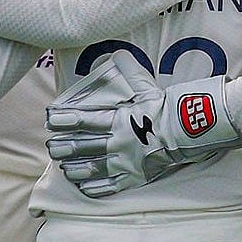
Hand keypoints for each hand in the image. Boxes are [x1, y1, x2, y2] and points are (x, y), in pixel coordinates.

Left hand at [45, 50, 241, 196]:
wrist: (190, 130)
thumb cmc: (166, 107)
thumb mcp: (146, 86)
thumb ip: (129, 72)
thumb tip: (118, 54)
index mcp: (117, 119)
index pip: (83, 120)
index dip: (64, 120)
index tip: (50, 120)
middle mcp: (117, 142)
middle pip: (82, 147)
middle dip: (64, 147)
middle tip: (52, 147)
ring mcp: (125, 162)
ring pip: (92, 168)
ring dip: (74, 168)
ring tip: (64, 167)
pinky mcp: (134, 177)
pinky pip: (110, 186)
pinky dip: (94, 187)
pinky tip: (82, 185)